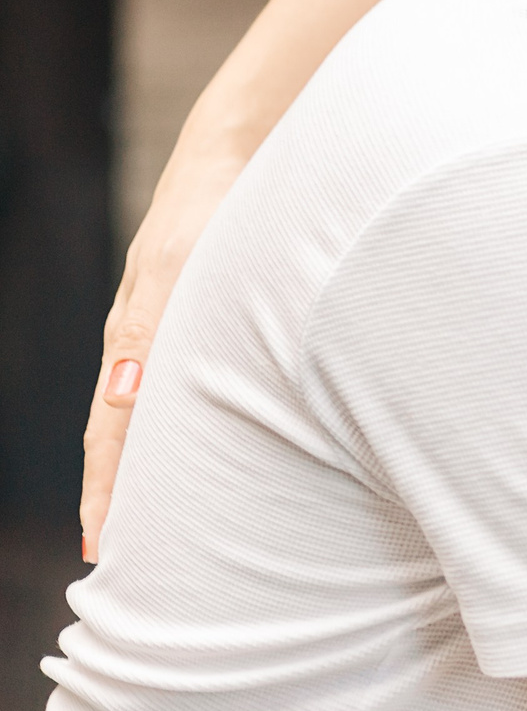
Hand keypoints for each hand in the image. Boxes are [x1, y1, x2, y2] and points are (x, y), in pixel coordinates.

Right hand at [81, 141, 243, 560]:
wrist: (240, 149)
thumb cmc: (217, 205)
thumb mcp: (180, 265)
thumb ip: (149, 326)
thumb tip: (122, 396)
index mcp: (137, 338)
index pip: (112, 433)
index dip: (108, 492)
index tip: (102, 549)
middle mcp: (150, 340)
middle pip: (128, 433)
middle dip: (125, 495)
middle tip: (123, 561)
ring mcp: (174, 329)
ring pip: (154, 414)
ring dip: (154, 467)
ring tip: (157, 522)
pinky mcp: (203, 316)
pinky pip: (182, 386)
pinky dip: (179, 427)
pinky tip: (200, 450)